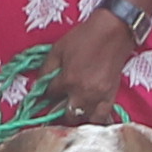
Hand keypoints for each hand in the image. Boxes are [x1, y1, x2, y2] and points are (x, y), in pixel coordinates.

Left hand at [49, 7, 134, 122]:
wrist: (113, 31)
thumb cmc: (85, 37)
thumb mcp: (58, 49)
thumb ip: (46, 69)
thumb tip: (38, 84)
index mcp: (68, 79)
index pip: (50, 96)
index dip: (45, 95)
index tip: (44, 94)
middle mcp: (83, 92)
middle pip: (66, 115)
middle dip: (58, 112)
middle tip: (56, 107)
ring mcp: (98, 97)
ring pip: (83, 120)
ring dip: (75, 119)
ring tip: (71, 113)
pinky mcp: (111, 97)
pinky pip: (102, 118)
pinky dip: (93, 120)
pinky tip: (88, 117)